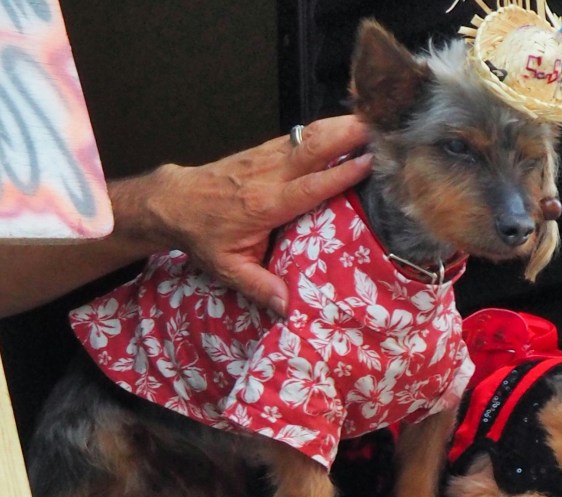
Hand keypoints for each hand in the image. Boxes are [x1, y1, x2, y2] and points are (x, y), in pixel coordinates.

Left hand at [138, 116, 371, 315]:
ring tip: (378, 120)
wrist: (176, 202)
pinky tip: (350, 126)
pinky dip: (329, 128)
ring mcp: (268, 156)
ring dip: (344, 124)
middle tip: (385, 127)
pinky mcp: (267, 148)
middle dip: (349, 133)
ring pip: (311, 133)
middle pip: (315, 146)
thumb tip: (288, 310)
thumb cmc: (204, 236)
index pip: (309, 186)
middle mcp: (270, 174)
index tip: (369, 162)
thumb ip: (259, 288)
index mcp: (265, 205)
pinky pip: (302, 134)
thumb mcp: (228, 269)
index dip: (340, 175)